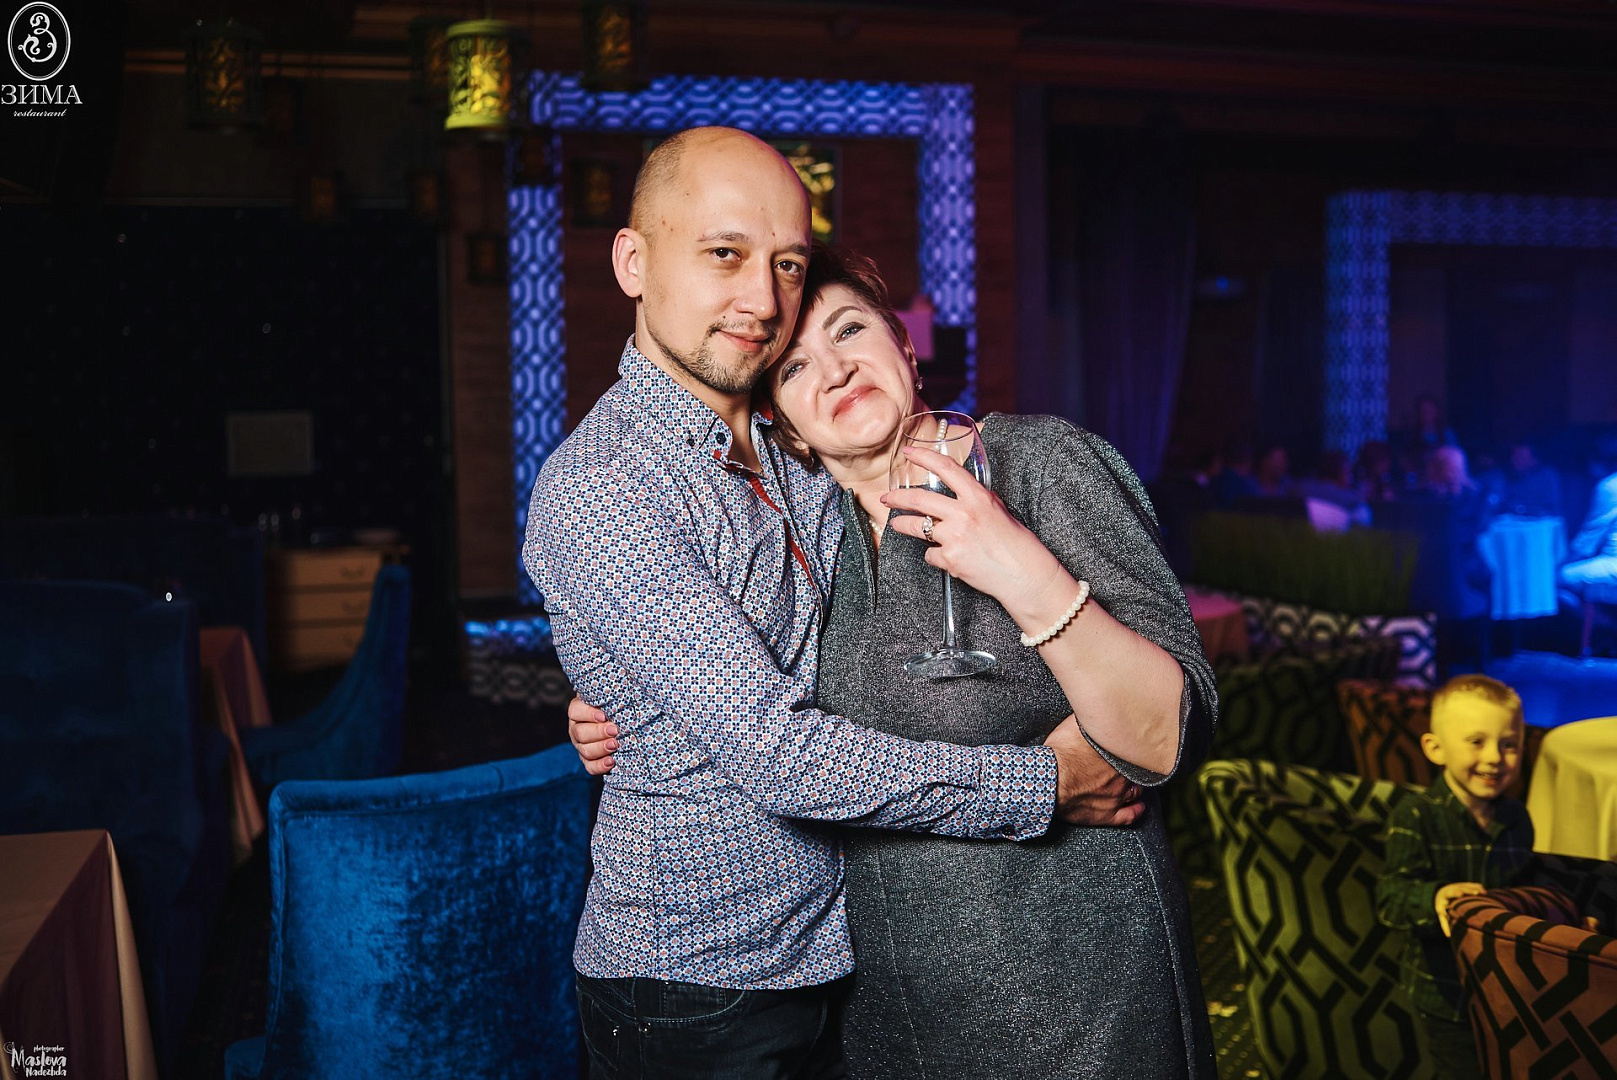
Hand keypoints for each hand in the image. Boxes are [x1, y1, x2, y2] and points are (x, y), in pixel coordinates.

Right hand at [568, 695, 618, 775]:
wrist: (622, 721)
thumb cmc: (617, 703)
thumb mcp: (611, 694)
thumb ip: (613, 690)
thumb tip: (627, 679)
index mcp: (579, 709)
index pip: (576, 711)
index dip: (588, 714)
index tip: (604, 715)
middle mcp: (576, 727)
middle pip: (580, 732)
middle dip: (598, 732)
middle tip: (615, 730)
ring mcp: (581, 745)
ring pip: (584, 750)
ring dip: (601, 748)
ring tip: (616, 744)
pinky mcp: (588, 759)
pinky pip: (590, 766)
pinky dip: (600, 766)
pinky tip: (612, 762)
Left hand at [880, 446, 1070, 624]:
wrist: (1023, 574)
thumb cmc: (1015, 543)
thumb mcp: (997, 510)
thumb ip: (976, 499)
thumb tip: (959, 492)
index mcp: (978, 497)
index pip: (947, 469)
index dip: (925, 458)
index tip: (910, 453)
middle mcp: (963, 514)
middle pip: (919, 499)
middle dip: (897, 498)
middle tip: (887, 498)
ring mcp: (954, 537)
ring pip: (916, 527)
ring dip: (903, 525)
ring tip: (898, 525)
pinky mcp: (950, 559)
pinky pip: (930, 554)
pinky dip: (935, 556)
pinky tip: (948, 558)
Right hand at [1043, 715, 1144, 826]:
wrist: (1049, 783)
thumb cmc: (1060, 754)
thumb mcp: (1073, 725)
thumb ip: (1087, 717)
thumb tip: (1093, 704)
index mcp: (1116, 754)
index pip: (1134, 749)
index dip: (1134, 747)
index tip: (1132, 743)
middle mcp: (1122, 775)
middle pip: (1136, 770)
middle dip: (1135, 766)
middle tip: (1132, 761)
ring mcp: (1115, 796)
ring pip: (1135, 791)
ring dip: (1136, 786)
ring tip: (1136, 781)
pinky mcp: (1106, 814)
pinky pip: (1127, 815)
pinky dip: (1136, 811)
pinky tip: (1139, 807)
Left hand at [1435, 881, 1485, 936]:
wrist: (1441, 892)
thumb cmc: (1442, 906)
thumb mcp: (1441, 913)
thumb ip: (1444, 924)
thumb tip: (1449, 936)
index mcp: (1445, 895)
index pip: (1451, 892)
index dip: (1456, 893)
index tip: (1461, 894)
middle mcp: (1452, 888)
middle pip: (1461, 888)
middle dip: (1469, 890)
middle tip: (1477, 893)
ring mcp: (1459, 885)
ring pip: (1468, 886)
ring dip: (1476, 889)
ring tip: (1484, 893)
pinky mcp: (1465, 885)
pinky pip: (1472, 885)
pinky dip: (1478, 888)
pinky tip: (1485, 892)